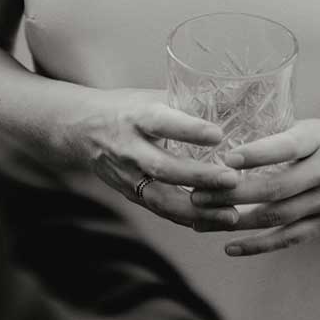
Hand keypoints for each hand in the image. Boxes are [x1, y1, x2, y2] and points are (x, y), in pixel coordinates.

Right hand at [65, 88, 243, 231]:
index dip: (189, 130)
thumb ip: (188, 102)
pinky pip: (161, 211)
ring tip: (231, 215)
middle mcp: (129, 149)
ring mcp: (128, 177)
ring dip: (198, 210)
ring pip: (162, 199)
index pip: (162, 124)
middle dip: (200, 177)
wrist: (81, 129)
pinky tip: (215, 223)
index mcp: (137, 117)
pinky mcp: (131, 195)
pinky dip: (189, 219)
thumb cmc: (127, 109)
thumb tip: (237, 96)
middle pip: (164, 167)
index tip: (218, 134)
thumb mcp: (151, 97)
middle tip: (232, 179)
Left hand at [189, 119, 319, 256]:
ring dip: (236, 221)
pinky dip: (259, 245)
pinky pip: (289, 238)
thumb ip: (285, 139)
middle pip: (273, 188)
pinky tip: (232, 247)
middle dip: (231, 194)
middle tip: (197, 193)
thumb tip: (237, 149)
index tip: (224, 159)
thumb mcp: (319, 128)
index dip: (255, 155)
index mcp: (319, 141)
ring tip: (202, 220)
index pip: (285, 147)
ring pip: (276, 217)